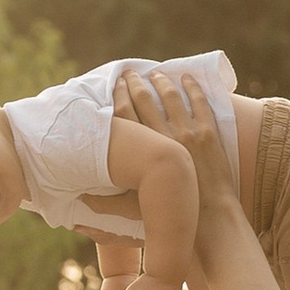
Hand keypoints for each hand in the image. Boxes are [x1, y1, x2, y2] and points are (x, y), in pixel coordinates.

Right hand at [113, 67, 236, 216]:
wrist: (210, 217)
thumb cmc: (169, 213)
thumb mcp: (130, 209)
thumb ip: (103, 202)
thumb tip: (79, 197)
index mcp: (144, 149)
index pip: (124, 113)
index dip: (117, 95)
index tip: (114, 84)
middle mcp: (164, 134)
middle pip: (144, 99)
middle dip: (135, 82)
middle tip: (129, 72)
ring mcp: (188, 131)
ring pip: (171, 96)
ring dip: (161, 81)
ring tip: (154, 73)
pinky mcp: (208, 133)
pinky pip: (200, 102)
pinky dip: (192, 87)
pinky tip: (186, 78)